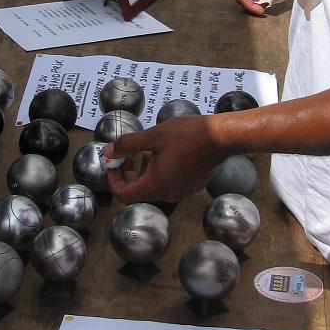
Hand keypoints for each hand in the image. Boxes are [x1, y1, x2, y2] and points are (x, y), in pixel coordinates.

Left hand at [106, 116, 225, 202]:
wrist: (222, 138)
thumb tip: (107, 152)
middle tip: (127, 153)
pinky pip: (168, 183)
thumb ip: (127, 145)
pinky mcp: (191, 185)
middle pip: (139, 191)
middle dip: (129, 173)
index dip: (113, 180)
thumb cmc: (188, 136)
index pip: (124, 194)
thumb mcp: (153, 137)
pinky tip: (164, 152)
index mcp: (156, 185)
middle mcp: (168, 194)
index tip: (113, 163)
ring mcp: (181, 191)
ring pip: (154, 186)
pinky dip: (159, 171)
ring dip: (145, 170)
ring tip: (147, 149)